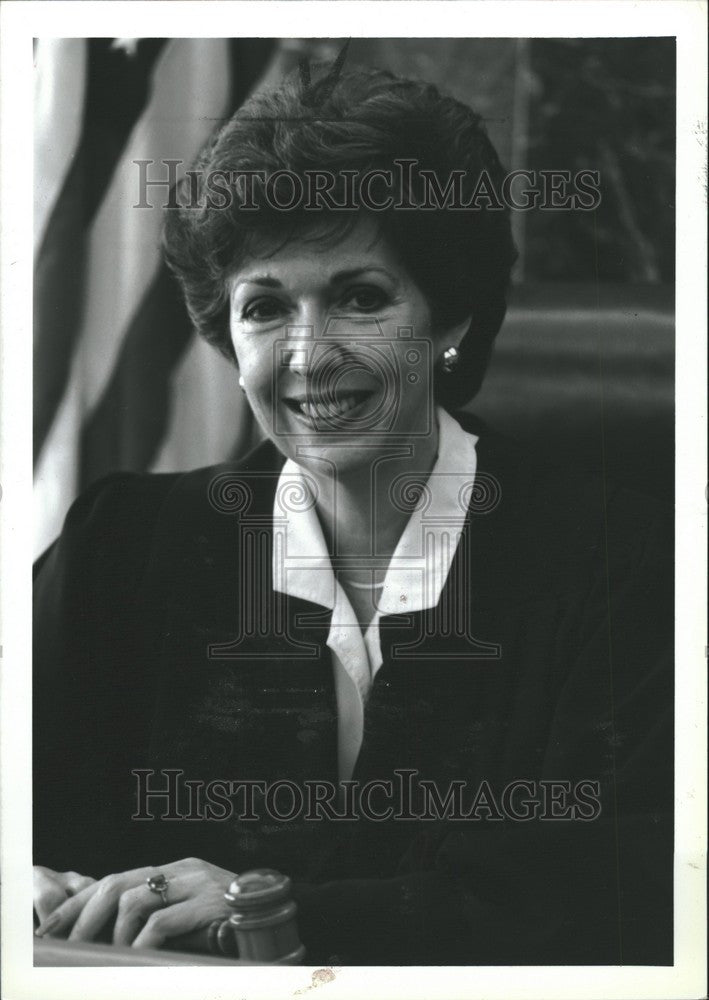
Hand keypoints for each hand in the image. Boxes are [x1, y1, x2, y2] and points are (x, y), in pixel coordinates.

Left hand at [34, 857, 235, 949]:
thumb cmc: (235, 929)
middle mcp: (182, 870)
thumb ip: (159, 919)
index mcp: (174, 871)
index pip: (114, 880)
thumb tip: (109, 944)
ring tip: (111, 959)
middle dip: (82, 917)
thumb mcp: (190, 920)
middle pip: (115, 883)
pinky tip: (138, 959)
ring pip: (133, 899)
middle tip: (64, 948)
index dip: (77, 904)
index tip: (49, 930)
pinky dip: (141, 945)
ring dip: (113, 937)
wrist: (287, 918)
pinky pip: (160, 923)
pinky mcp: (208, 902)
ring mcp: (196, 882)